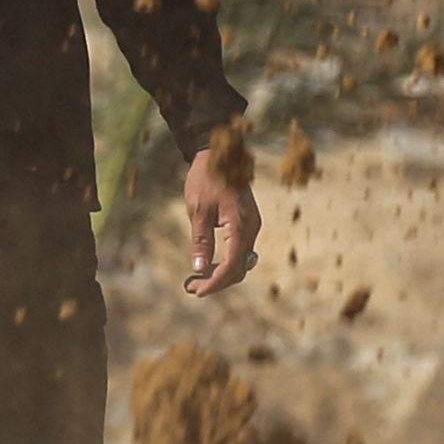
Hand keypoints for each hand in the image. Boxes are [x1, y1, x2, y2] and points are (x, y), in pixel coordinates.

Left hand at [177, 141, 261, 299]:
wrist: (220, 152)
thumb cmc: (206, 178)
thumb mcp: (198, 210)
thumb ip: (201, 241)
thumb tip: (199, 270)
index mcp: (240, 226)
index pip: (231, 267)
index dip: (213, 283)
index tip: (194, 290)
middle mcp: (251, 228)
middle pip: (239, 269)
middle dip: (216, 282)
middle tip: (191, 288)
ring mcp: (252, 225)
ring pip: (241, 262)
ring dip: (221, 274)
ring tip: (196, 279)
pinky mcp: (248, 222)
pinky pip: (240, 251)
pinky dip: (226, 262)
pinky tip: (209, 264)